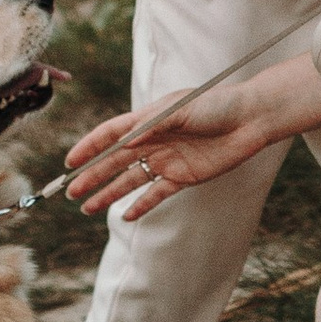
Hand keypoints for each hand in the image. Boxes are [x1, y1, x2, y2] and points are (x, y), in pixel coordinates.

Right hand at [64, 90, 268, 222]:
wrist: (250, 119)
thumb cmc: (216, 105)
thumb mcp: (183, 109)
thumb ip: (154, 125)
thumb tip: (127, 140)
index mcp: (149, 119)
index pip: (112, 134)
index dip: (90, 147)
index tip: (70, 162)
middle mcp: (154, 140)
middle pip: (116, 161)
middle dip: (93, 176)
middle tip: (71, 192)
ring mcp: (167, 160)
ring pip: (131, 180)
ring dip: (109, 193)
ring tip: (88, 208)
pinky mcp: (184, 177)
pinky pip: (157, 194)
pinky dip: (141, 205)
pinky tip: (125, 216)